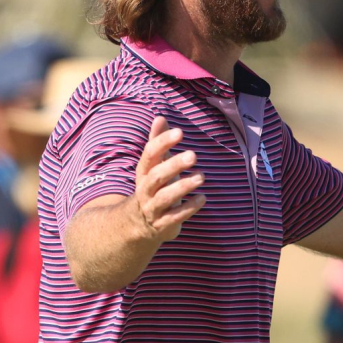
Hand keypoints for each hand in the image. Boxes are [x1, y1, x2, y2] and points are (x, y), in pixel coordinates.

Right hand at [133, 116, 205, 242]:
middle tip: (193, 155)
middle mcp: (146, 189)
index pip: (150, 155)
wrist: (139, 224)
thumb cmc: (153, 187)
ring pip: (164, 197)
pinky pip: (174, 217)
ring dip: (183, 186)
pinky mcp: (162, 224)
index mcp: (144, 172)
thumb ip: (158, 142)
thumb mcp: (153, 165)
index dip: (163, 142)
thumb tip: (159, 117)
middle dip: (174, 165)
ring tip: (201, 177)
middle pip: (157, 176)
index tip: (180, 132)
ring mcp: (153, 208)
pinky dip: (188, 208)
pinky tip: (202, 198)